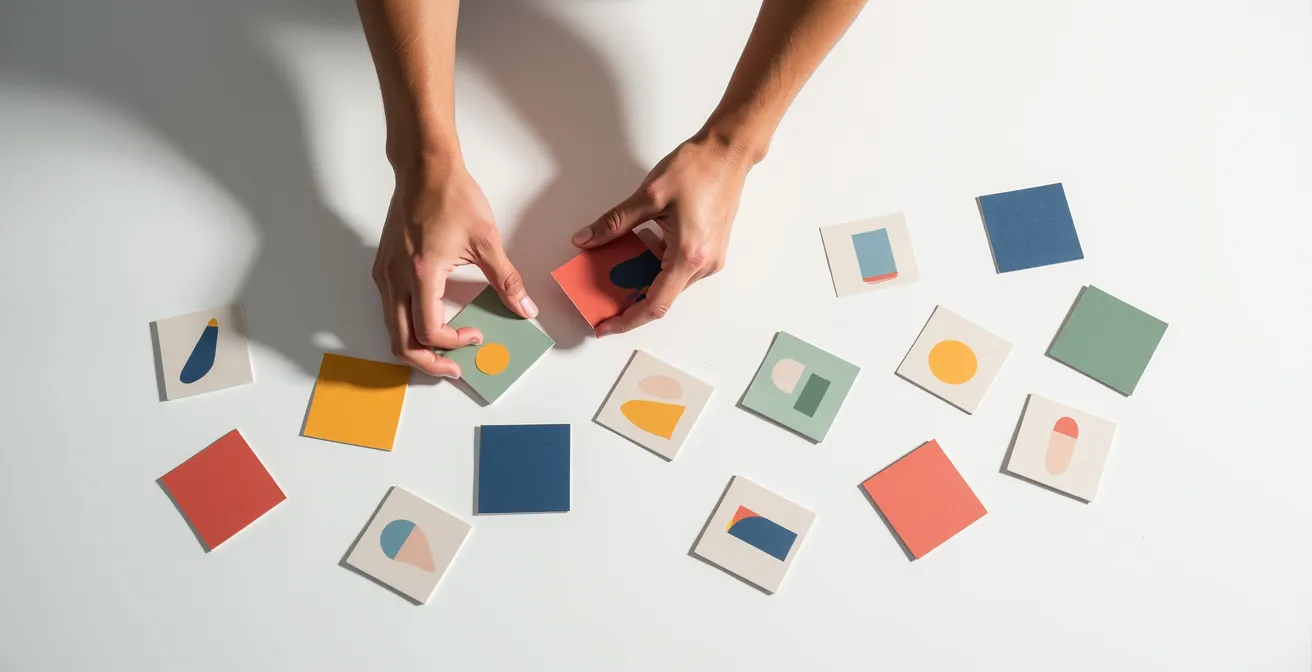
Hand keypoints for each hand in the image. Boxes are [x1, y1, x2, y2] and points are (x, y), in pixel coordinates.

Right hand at [372, 163, 536, 376]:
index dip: (454, 344)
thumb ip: (506, 280)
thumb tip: (525, 308)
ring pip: (392, 330)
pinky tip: (432, 323)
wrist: (424, 167)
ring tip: (444, 352)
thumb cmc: (452, 196)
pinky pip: (391, 311)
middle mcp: (396, 278)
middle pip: (401, 342)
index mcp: (421, 273)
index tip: (477, 336)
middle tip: (454, 369)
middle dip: (428, 363)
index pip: (429, 331)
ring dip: (416, 348)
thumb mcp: (487, 240)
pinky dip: (408, 327)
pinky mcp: (383, 269)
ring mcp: (385, 275)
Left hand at [572, 135, 754, 335]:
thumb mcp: (649, 196)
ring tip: (615, 267)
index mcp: (688, 255)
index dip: (627, 320)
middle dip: (629, 299)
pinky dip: (656, 265)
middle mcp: (703, 264)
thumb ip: (615, 222)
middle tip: (600, 294)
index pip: (654, 304)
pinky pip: (678, 268)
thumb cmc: (697, 169)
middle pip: (661, 297)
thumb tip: (586, 240)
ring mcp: (710, 259)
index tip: (605, 326)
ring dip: (642, 280)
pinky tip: (638, 249)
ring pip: (669, 283)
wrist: (728, 153)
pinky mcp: (710, 250)